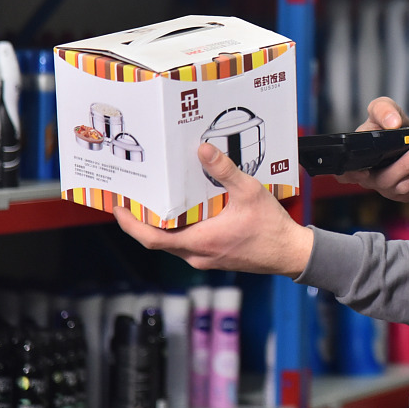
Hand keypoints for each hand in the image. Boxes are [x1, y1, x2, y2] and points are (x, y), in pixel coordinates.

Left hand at [114, 143, 312, 277]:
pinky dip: (180, 228)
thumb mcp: (249, 191)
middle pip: (157, 239)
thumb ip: (224, 170)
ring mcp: (204, 258)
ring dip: (162, 224)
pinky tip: (187, 212)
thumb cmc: (271, 227)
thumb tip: (203, 150)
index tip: (119, 207)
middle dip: (143, 220)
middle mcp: (196, 254)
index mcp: (199, 241)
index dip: (130, 224)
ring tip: (156, 201)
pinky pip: (187, 244)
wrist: (289, 253)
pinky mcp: (213, 257)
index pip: (151, 239)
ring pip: (172, 242)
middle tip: (133, 198)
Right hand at [337, 97, 408, 202]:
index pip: (346, 174)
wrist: (408, 139)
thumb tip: (393, 123)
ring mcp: (392, 189)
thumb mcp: (382, 110)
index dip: (350, 175)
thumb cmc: (388, 127)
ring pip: (408, 185)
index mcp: (359, 161)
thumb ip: (383, 110)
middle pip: (386, 180)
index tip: (361, 170)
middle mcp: (372, 179)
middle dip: (406, 165)